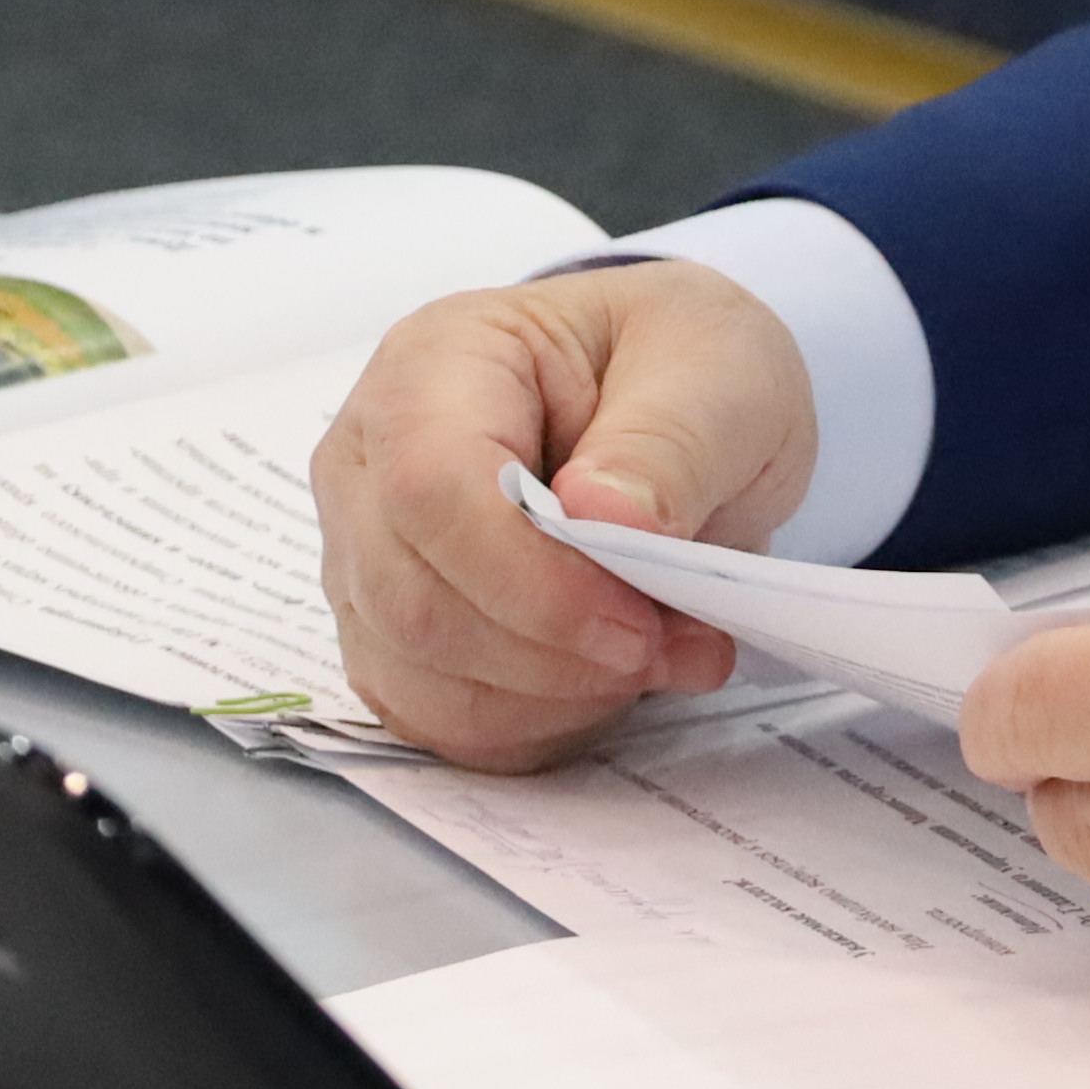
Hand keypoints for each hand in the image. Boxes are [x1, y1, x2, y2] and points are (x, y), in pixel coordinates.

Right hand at [312, 264, 815, 770]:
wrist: (680, 402)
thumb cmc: (683, 365)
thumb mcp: (722, 371)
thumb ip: (670, 442)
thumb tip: (599, 518)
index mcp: (436, 363)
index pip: (431, 488)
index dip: (530, 582)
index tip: (637, 626)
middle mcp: (371, 459)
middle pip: (411, 600)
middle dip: (552, 653)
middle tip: (674, 645)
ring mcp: (368, 552)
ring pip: (415, 674)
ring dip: (551, 696)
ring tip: (661, 654)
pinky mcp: (392, 632)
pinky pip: (433, 716)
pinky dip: (530, 725)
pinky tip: (605, 682)